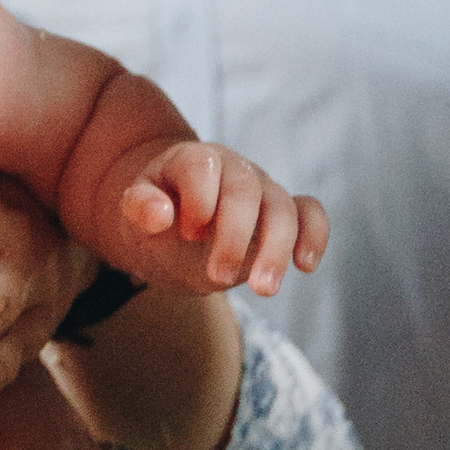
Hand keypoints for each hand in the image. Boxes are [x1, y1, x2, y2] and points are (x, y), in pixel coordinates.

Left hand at [116, 143, 327, 298]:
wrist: (177, 225)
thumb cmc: (157, 216)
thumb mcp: (135, 213)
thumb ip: (139, 207)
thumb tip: (160, 214)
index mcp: (193, 160)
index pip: (202, 167)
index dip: (198, 202)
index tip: (187, 234)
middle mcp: (233, 169)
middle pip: (245, 190)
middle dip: (234, 235)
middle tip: (217, 277)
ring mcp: (262, 188)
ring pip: (282, 206)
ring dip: (276, 248)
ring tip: (263, 289)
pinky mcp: (285, 211)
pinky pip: (310, 212)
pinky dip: (314, 235)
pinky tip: (305, 266)